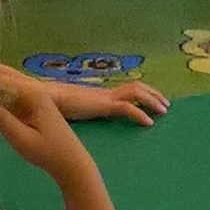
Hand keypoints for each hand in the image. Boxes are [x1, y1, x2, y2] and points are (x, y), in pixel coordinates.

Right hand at [0, 68, 95, 180]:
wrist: (71, 163)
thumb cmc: (47, 152)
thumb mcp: (20, 137)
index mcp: (32, 93)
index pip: (0, 78)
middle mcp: (32, 89)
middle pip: (2, 74)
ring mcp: (31, 96)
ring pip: (4, 83)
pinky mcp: (29, 105)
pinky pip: (8, 94)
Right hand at [45, 71, 169, 126]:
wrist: (43, 99)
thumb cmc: (53, 106)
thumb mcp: (72, 111)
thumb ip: (79, 113)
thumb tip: (80, 117)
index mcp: (99, 95)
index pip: (126, 90)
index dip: (142, 93)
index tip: (153, 102)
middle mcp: (104, 92)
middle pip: (135, 86)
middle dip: (153, 94)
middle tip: (166, 105)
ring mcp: (103, 96)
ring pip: (135, 92)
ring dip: (152, 99)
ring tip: (164, 110)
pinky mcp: (102, 104)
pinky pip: (126, 107)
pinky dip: (139, 113)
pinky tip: (149, 123)